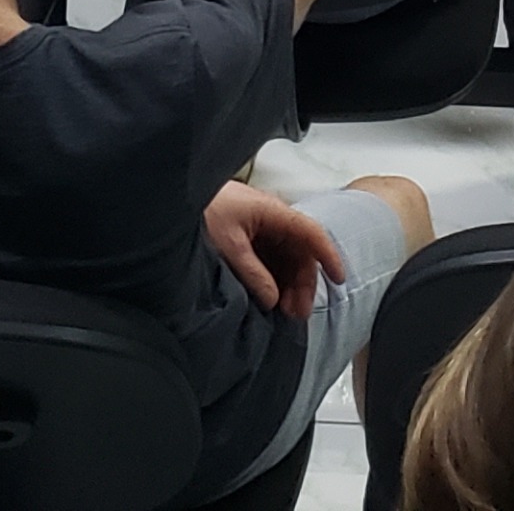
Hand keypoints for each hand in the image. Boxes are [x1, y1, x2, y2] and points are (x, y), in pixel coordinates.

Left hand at [202, 180, 341, 317]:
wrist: (174, 199)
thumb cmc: (202, 211)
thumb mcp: (228, 245)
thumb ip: (253, 273)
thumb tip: (273, 298)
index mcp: (272, 212)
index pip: (311, 233)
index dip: (328, 256)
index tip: (339, 280)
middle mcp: (272, 218)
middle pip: (301, 252)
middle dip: (303, 283)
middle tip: (296, 313)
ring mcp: (261, 228)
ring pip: (287, 259)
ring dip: (290, 285)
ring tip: (284, 311)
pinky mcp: (249, 238)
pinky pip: (272, 260)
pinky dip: (275, 280)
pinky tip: (271, 299)